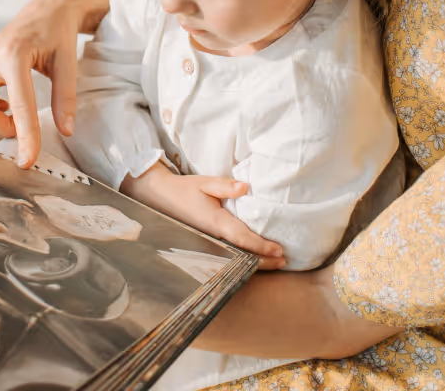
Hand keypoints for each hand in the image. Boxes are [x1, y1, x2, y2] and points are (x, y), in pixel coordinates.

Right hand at [0, 0, 110, 167]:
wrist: (47, 8)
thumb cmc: (58, 33)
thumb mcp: (68, 62)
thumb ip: (65, 97)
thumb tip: (64, 131)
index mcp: (15, 55)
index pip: (19, 106)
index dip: (26, 138)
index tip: (28, 161)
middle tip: (19, 123)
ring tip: (0, 107)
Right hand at [121, 161, 285, 268]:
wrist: (160, 197)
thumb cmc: (185, 189)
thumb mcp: (205, 182)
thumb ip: (226, 185)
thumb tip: (246, 187)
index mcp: (216, 223)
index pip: (244, 239)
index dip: (263, 247)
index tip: (280, 250)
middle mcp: (214, 237)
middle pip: (243, 255)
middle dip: (264, 261)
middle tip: (284, 261)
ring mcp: (210, 242)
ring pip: (237, 257)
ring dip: (256, 261)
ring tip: (275, 262)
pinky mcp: (207, 242)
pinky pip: (230, 253)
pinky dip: (245, 256)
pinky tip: (254, 256)